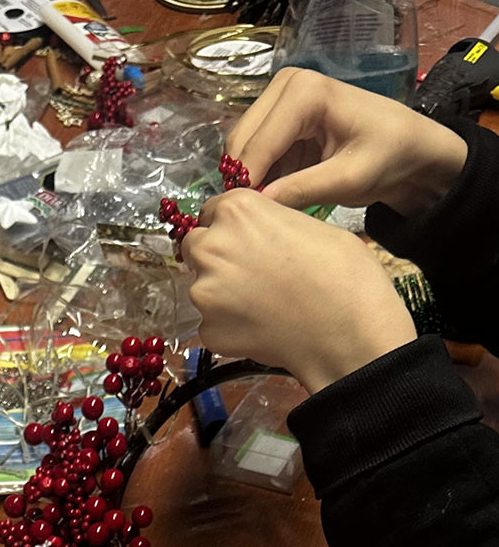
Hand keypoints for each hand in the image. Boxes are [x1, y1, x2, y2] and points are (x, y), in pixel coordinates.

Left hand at [181, 189, 416, 392]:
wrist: (350, 334)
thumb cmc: (344, 276)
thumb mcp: (312, 226)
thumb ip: (270, 223)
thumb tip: (261, 234)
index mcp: (236, 212)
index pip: (211, 211)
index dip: (227, 227)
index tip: (240, 240)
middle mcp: (211, 246)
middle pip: (197, 247)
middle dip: (217, 258)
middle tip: (251, 274)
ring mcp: (205, 290)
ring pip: (203, 287)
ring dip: (223, 294)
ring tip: (265, 305)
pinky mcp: (208, 329)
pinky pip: (212, 323)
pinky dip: (230, 326)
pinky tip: (263, 327)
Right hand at [226, 68, 466, 215]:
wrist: (414, 149)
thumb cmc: (391, 158)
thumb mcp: (350, 179)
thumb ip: (302, 189)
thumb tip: (257, 203)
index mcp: (305, 92)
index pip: (259, 142)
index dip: (248, 181)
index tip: (247, 217)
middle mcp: (286, 84)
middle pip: (241, 139)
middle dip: (244, 177)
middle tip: (256, 213)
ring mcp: (280, 96)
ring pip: (242, 145)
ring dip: (249, 175)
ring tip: (266, 204)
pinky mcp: (278, 113)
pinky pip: (254, 148)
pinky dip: (259, 171)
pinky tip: (273, 190)